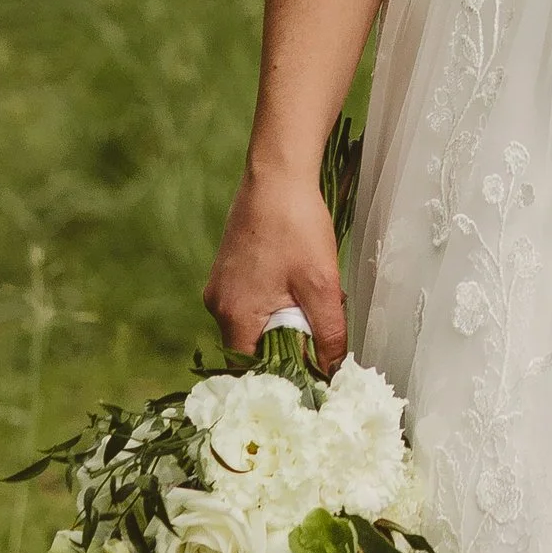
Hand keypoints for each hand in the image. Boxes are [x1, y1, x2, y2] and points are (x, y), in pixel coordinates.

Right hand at [205, 163, 348, 365]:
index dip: (279, 378)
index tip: (307, 376)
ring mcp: (220, 285)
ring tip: (312, 299)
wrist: (278, 174)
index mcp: (233, 316)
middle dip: (287, 345)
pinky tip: (299, 281)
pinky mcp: (228, 268)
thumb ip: (329, 334)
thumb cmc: (296, 225)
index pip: (249, 371)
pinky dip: (275, 301)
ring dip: (284, 321)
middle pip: (251, 347)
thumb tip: (333, 371)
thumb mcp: (321, 285)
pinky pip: (250, 300)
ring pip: (253, 322)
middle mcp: (218, 304)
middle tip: (319, 330)